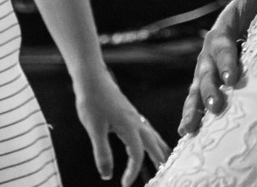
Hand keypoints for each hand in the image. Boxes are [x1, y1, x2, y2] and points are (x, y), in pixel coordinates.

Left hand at [72, 68, 169, 185]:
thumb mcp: (94, 129)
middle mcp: (136, 122)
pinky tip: (148, 141)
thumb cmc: (92, 102)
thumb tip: (107, 175)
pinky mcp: (130, 114)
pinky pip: (147, 130)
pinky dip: (151, 140)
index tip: (125, 184)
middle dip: (159, 159)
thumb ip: (102, 153)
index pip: (136, 154)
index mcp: (129, 127)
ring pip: (152, 136)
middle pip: (153, 144)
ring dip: (158, 149)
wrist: (92, 79)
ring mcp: (135, 117)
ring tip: (163, 160)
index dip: (132, 171)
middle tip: (164, 173)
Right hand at [177, 0, 256, 136]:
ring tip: (191, 128)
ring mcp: (204, 72)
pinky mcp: (206, 85)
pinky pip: (195, 102)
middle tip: (215, 105)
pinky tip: (185, 133)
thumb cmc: (252, 10)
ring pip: (195, 91)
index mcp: (221, 33)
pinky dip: (189, 116)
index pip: (222, 47)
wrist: (244, 21)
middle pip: (205, 73)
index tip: (231, 77)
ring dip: (194, 108)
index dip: (226, 62)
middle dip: (209, 90)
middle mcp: (208, 54)